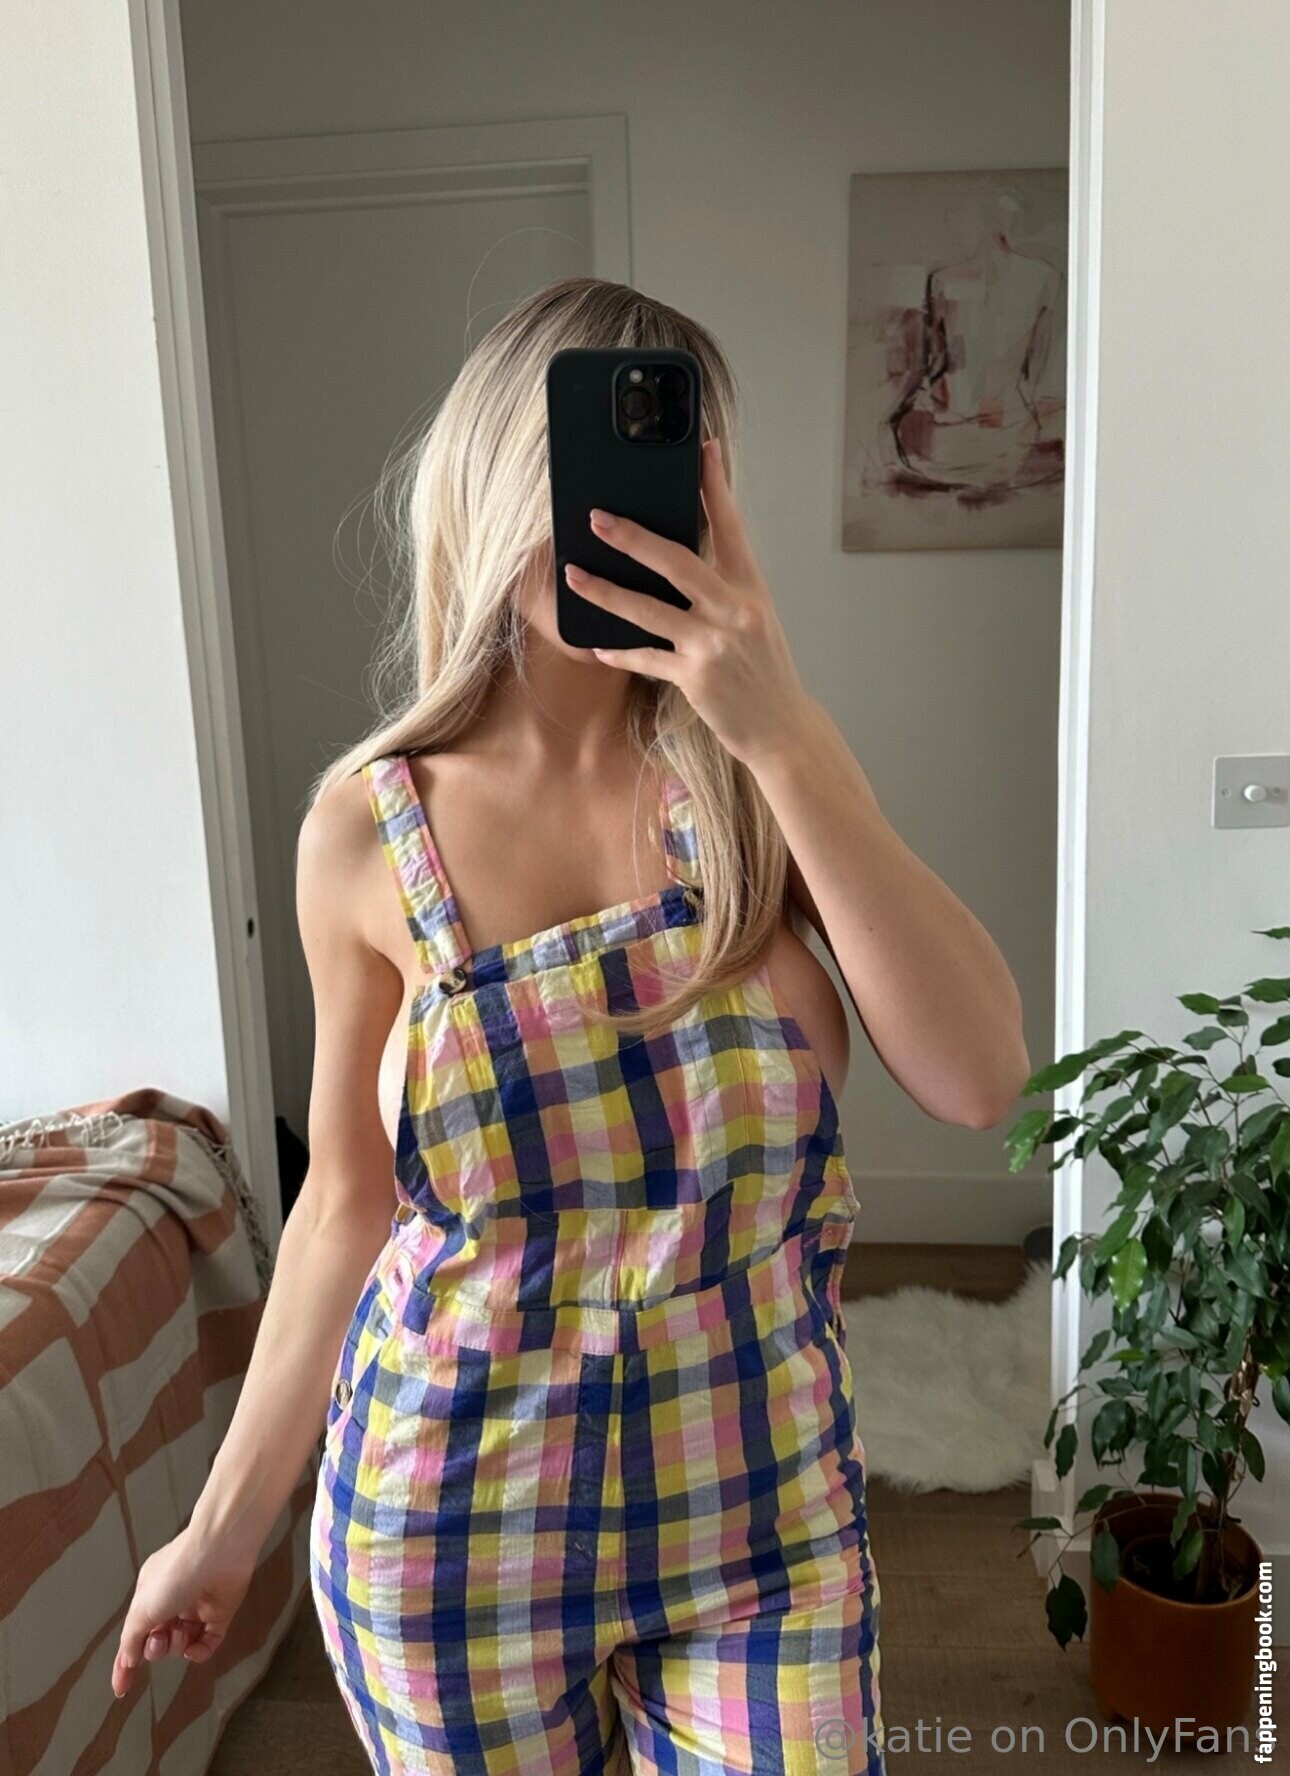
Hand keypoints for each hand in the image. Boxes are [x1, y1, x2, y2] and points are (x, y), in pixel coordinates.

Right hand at [110, 1526, 257, 1697]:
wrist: (218, 1553)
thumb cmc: (178, 1572)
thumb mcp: (141, 1609)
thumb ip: (131, 1639)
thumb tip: (129, 1659)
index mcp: (149, 1594)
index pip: (134, 1634)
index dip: (126, 1662)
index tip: (122, 1688)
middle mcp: (172, 1600)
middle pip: (158, 1643)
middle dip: (156, 1648)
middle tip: (160, 1640)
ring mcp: (197, 1607)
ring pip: (182, 1645)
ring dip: (178, 1647)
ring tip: (179, 1634)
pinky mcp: (220, 1613)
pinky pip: (208, 1644)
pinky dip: (200, 1652)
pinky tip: (195, 1649)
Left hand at [563, 439, 817, 768]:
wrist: (783, 729)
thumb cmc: (766, 673)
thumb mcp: (755, 622)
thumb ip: (724, 592)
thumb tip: (679, 561)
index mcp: (751, 590)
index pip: (731, 527)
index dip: (715, 486)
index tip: (703, 449)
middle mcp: (734, 611)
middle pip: (677, 561)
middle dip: (632, 537)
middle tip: (598, 517)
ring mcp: (713, 645)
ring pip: (649, 610)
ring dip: (606, 591)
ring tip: (575, 574)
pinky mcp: (694, 678)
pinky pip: (647, 659)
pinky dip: (621, 652)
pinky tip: (600, 646)